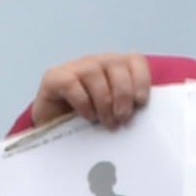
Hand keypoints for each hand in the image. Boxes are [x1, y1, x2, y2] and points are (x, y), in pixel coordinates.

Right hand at [23, 52, 152, 131]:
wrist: (53, 135)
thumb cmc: (88, 126)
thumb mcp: (114, 117)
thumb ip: (128, 111)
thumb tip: (142, 119)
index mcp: (115, 69)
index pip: (134, 60)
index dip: (141, 78)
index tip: (140, 102)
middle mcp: (96, 63)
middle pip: (116, 64)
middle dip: (123, 93)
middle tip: (122, 119)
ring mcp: (74, 68)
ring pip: (94, 72)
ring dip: (104, 100)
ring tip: (107, 122)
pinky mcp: (54, 78)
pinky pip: (71, 83)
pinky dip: (83, 102)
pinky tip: (88, 117)